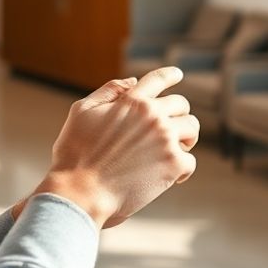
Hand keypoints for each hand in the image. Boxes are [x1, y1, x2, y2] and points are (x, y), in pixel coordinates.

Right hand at [36, 67, 199, 228]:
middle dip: (178, 114)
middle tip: (173, 128)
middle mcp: (153, 116)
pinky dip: (182, 169)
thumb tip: (133, 82)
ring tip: (175, 150)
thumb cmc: (75, 155)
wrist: (80, 192)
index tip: (178, 74)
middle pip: (181, 104)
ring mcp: (165, 139)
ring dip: (185, 138)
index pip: (158, 79)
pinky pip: (190, 160)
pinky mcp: (173, 165)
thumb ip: (108, 92)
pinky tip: (171, 177)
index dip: (170, 74)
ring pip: (192, 128)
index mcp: (132, 101)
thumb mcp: (82, 112)